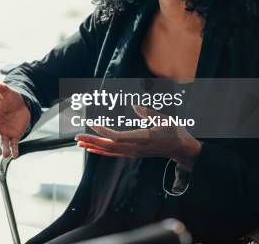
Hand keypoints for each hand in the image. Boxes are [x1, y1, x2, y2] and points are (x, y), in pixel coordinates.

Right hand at [0, 82, 30, 157]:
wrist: (21, 104)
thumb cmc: (10, 99)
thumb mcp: (6, 92)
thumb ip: (1, 89)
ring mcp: (5, 132)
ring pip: (3, 142)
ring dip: (4, 148)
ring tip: (6, 154)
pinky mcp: (14, 136)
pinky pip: (13, 144)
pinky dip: (14, 150)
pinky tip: (14, 155)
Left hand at [75, 106, 201, 168]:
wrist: (181, 148)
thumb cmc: (174, 131)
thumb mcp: (164, 119)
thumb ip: (148, 112)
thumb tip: (134, 105)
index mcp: (142, 139)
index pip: (117, 137)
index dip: (103, 131)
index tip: (92, 123)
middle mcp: (135, 148)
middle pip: (109, 146)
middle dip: (92, 141)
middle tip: (76, 137)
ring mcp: (133, 152)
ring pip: (109, 151)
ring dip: (93, 146)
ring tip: (79, 143)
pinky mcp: (133, 153)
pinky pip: (114, 154)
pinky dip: (101, 152)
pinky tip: (92, 150)